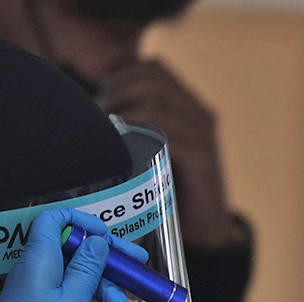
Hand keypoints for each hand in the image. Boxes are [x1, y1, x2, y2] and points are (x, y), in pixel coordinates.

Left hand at [0, 209, 144, 301]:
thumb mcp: (73, 299)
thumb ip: (88, 267)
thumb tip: (98, 240)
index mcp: (42, 257)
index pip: (54, 220)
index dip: (81, 221)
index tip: (106, 235)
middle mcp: (41, 270)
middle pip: (77, 253)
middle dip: (110, 263)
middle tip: (139, 267)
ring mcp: (44, 294)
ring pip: (81, 282)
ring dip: (108, 294)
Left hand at [99, 59, 239, 246]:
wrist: (207, 232)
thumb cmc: (174, 192)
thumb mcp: (158, 152)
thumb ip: (140, 130)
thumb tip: (95, 114)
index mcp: (191, 108)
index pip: (155, 69)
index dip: (122, 75)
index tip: (100, 96)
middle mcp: (201, 116)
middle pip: (153, 79)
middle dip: (118, 90)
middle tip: (97, 113)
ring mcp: (203, 136)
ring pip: (155, 103)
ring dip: (123, 112)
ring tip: (105, 130)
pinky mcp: (201, 159)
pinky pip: (165, 134)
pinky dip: (138, 136)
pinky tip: (120, 148)